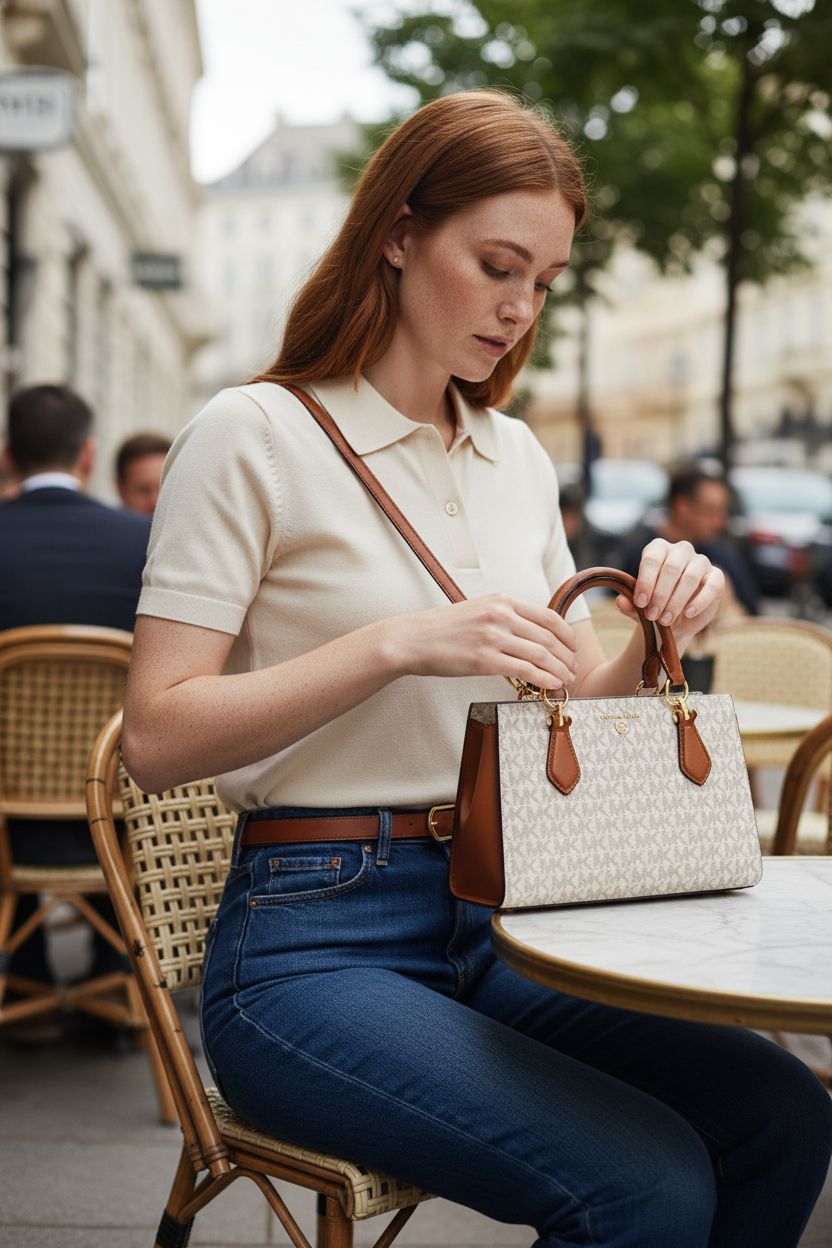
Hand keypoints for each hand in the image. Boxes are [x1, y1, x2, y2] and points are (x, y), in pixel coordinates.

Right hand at [383, 593, 579, 689]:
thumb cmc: (443, 629)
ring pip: (541, 654)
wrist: (413, 639)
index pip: (548, 616)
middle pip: (548, 637)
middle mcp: (500, 615)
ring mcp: (493, 637)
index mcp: (502, 601)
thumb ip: (504, 617)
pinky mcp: (484, 660)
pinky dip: (544, 679)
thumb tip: (530, 635)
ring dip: (560, 669)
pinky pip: (525, 670)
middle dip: (567, 655)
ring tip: (568, 679)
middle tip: (575, 667)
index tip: (573, 647)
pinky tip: (552, 685)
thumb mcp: (478, 610)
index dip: (567, 634)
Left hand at [615, 540, 723, 646]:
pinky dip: (699, 601)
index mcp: (658, 549)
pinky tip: (687, 614)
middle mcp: (680, 550)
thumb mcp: (638, 608)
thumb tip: (621, 602)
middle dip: (660, 595)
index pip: (652, 559)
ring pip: (690, 577)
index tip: (640, 603)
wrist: (675, 621)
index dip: (646, 581)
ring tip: (665, 620)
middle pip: (671, 568)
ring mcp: (700, 561)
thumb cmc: (654, 606)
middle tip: (652, 616)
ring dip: (676, 601)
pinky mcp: (716, 576)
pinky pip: (712, 585)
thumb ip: (629, 604)